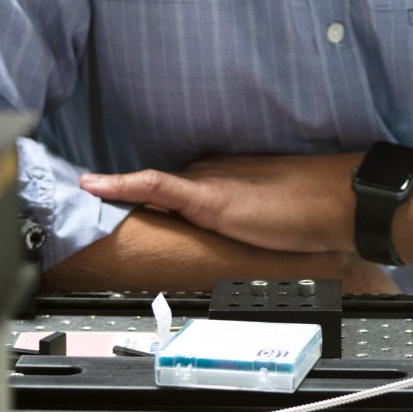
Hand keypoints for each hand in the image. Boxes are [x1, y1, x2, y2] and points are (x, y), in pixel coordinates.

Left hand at [79, 153, 359, 255]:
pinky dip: (122, 183)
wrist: (338, 203)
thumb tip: (240, 239)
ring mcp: (207, 182)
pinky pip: (154, 186)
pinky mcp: (208, 197)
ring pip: (148, 185)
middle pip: (155, 186)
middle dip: (119, 193)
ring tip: (74, 190)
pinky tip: (92, 184)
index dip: (137, 191)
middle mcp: (209, 172)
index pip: (170, 185)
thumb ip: (246, 223)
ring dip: (113, 189)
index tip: (103, 192)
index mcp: (222, 178)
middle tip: (76, 193)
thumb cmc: (313, 213)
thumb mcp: (270, 219)